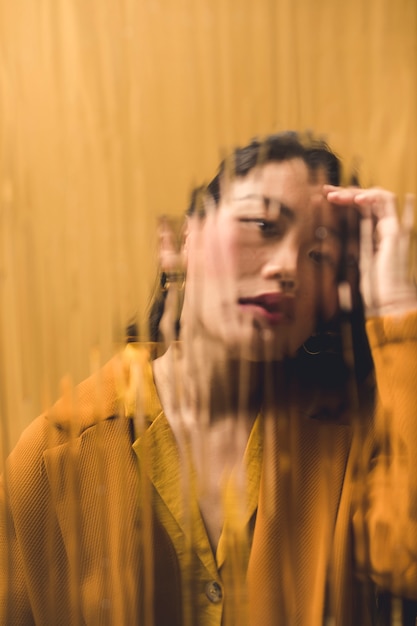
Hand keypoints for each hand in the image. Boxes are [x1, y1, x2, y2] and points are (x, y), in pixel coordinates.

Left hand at [324, 185, 416, 316]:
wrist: (387, 301)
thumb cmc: (367, 290)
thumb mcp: (343, 267)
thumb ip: (333, 257)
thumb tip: (310, 251)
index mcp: (369, 236)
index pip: (355, 210)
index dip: (339, 202)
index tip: (320, 199)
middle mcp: (380, 229)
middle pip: (364, 200)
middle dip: (343, 192)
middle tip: (325, 191)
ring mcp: (389, 227)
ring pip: (375, 196)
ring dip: (354, 192)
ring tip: (336, 196)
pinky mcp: (394, 229)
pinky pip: (387, 202)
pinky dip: (371, 195)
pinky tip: (356, 199)